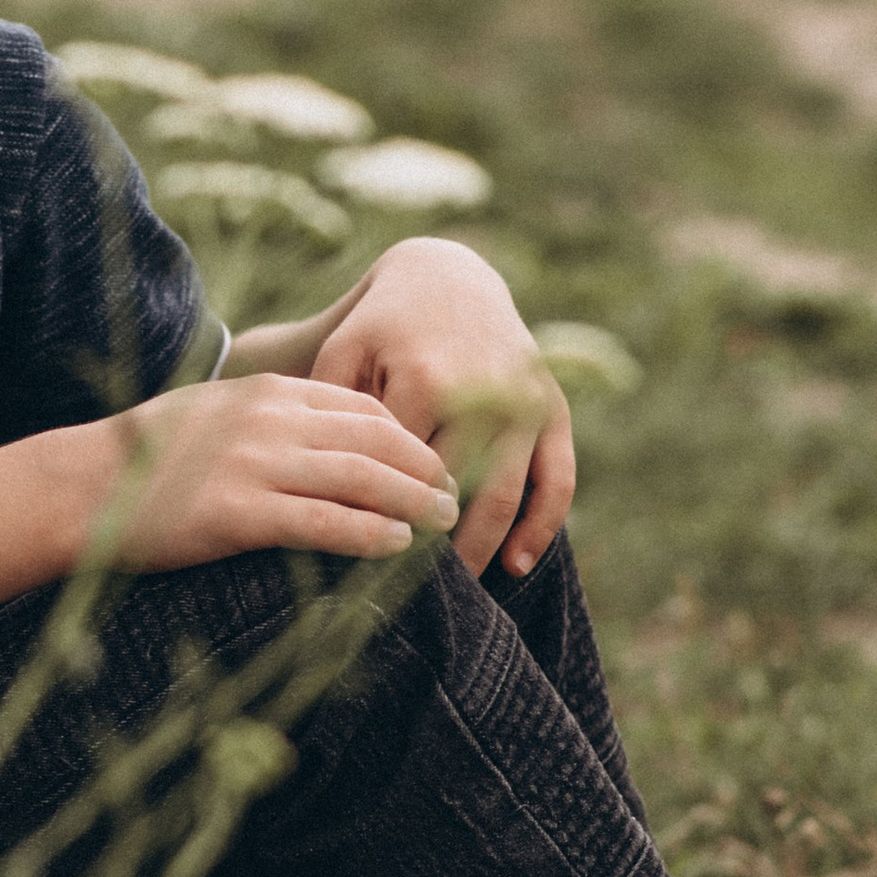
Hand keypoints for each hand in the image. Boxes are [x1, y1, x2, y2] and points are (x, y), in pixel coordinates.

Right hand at [100, 375, 460, 570]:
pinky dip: (368, 532)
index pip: (362, 407)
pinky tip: (396, 545)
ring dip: (412, 502)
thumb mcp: (215, 415)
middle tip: (455, 497)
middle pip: (376, 440)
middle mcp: (269, 420)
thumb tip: (319, 444)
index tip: (433, 463)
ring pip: (361, 478)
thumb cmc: (145, 460)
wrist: (79, 487)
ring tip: (443, 523)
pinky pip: (323, 520)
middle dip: (426, 468)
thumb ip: (268, 420)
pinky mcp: (238, 513)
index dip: (410, 437)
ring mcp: (254, 464)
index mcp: (267, 392)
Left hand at [311, 238, 572, 575]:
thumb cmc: (381, 327)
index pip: (396, 477)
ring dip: (480, 551)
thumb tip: (318, 489)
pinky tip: (514, 565)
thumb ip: (327, 416)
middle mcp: (483, 395)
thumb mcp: (343, 354)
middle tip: (399, 598)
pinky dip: (541, 528)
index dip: (377, 524)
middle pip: (451, 495)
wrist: (449, 278)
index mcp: (424, 382)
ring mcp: (524, 404)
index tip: (356, 566)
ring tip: (454, 593)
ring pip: (503, 498)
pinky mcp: (553, 410)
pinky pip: (557, 480)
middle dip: (426, 548)